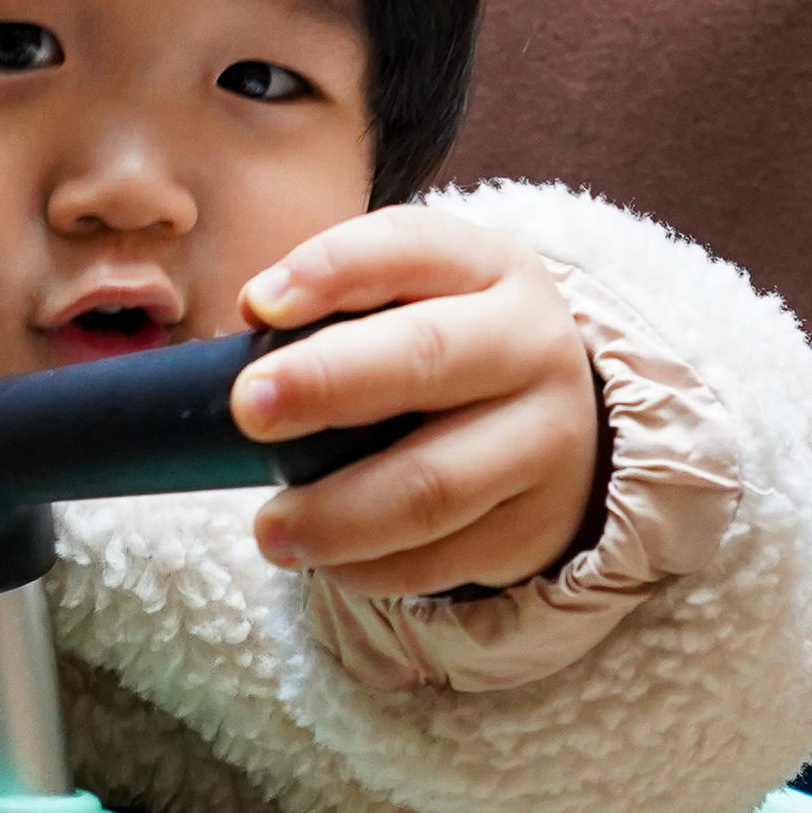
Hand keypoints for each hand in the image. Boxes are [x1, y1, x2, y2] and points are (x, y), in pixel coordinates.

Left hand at [229, 208, 606, 598]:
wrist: (564, 427)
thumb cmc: (455, 350)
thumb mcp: (422, 298)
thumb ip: (342, 298)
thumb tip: (253, 314)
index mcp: (491, 267)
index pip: (409, 247)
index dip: (329, 270)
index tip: (258, 306)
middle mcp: (532, 344)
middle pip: (426, 357)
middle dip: (326, 381)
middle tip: (247, 409)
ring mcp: (546, 440)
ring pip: (431, 484)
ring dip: (336, 512)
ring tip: (268, 530)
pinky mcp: (536, 524)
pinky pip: (440, 557)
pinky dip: (370, 565)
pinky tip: (326, 559)